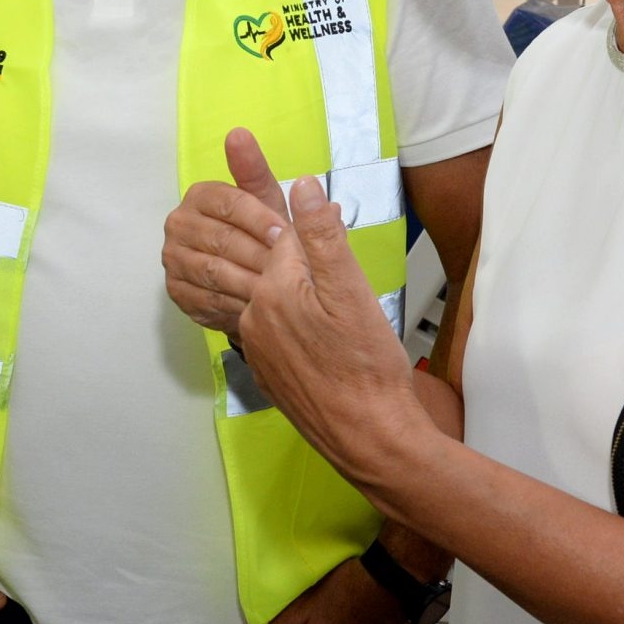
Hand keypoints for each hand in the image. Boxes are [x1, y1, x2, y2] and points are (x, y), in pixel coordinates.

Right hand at [163, 129, 293, 343]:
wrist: (249, 281)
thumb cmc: (261, 234)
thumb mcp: (266, 202)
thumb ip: (254, 171)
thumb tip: (238, 133)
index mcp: (200, 196)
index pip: (228, 202)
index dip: (259, 218)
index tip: (284, 233)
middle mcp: (179, 223)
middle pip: (221, 238)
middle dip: (258, 253)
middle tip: (288, 270)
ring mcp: (173, 258)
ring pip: (214, 270)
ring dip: (249, 281)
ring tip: (277, 291)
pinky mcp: (174, 290)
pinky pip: (205, 297)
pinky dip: (233, 303)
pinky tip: (254, 306)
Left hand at [240, 173, 429, 474]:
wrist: (369, 437)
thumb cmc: (367, 368)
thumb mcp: (352, 291)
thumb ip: (324, 237)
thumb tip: (303, 187)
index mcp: (274, 290)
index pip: (287, 237)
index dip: (314, 229)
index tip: (329, 226)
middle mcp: (255, 317)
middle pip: (274, 268)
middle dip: (303, 263)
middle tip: (337, 281)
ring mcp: (258, 349)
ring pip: (273, 301)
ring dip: (297, 296)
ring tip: (332, 312)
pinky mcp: (268, 373)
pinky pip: (273, 334)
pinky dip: (294, 328)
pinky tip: (321, 339)